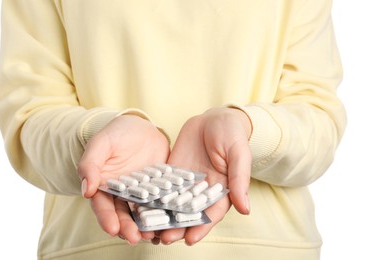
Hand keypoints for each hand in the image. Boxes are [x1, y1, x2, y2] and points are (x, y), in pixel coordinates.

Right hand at [77, 114, 169, 244]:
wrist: (141, 127)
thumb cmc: (116, 134)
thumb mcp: (101, 144)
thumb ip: (90, 164)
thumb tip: (87, 190)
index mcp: (104, 188)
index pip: (103, 206)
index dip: (107, 218)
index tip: (112, 229)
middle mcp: (123, 195)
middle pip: (124, 215)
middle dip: (128, 228)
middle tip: (135, 238)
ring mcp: (142, 195)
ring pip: (143, 214)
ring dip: (147, 227)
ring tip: (153, 236)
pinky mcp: (160, 190)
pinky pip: (162, 204)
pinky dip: (165, 214)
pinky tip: (170, 222)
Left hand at [158, 107, 251, 244]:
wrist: (215, 118)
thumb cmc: (232, 135)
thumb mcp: (239, 155)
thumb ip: (239, 180)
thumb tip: (245, 209)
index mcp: (221, 191)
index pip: (210, 214)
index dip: (201, 227)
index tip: (190, 240)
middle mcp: (201, 191)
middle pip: (188, 213)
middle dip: (177, 226)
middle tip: (164, 238)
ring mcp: (185, 182)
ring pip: (173, 204)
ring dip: (163, 216)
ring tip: (150, 228)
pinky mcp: (172, 172)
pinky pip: (162, 186)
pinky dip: (152, 197)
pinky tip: (141, 205)